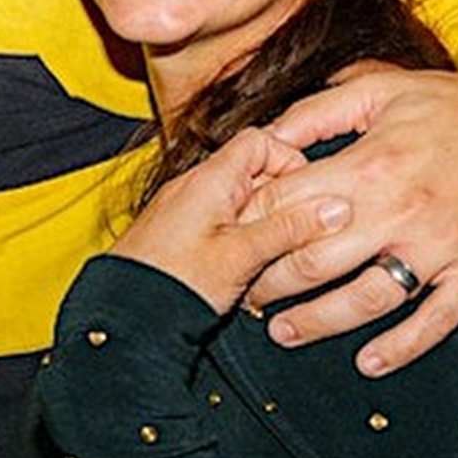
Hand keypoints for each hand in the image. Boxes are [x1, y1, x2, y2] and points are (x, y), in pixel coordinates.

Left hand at [107, 126, 350, 313]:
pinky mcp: (178, 233)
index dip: (291, 160)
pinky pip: (220, 222)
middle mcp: (194, 187)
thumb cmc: (170, 285)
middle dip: (283, 197)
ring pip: (240, 201)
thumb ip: (288, 228)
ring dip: (264, 222)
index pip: (261, 141)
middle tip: (300, 229)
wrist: (123, 317)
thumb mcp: (240, 256)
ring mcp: (185, 209)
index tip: (310, 192)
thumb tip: (335, 208)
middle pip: (253, 172)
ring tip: (275, 253)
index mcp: (210, 179)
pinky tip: (247, 266)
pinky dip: (241, 237)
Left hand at [243, 64, 457, 375]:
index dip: (250, 225)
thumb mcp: (382, 89)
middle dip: (269, 283)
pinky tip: (369, 361)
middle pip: (315, 262)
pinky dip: (400, 347)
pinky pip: (434, 320)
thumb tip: (265, 135)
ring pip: (365, 300)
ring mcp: (440, 248)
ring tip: (284, 332)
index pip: (288, 205)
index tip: (229, 239)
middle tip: (245, 294)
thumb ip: (317, 112)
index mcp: (371, 164)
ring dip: (317, 323)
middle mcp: (400, 211)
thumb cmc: (457, 107)